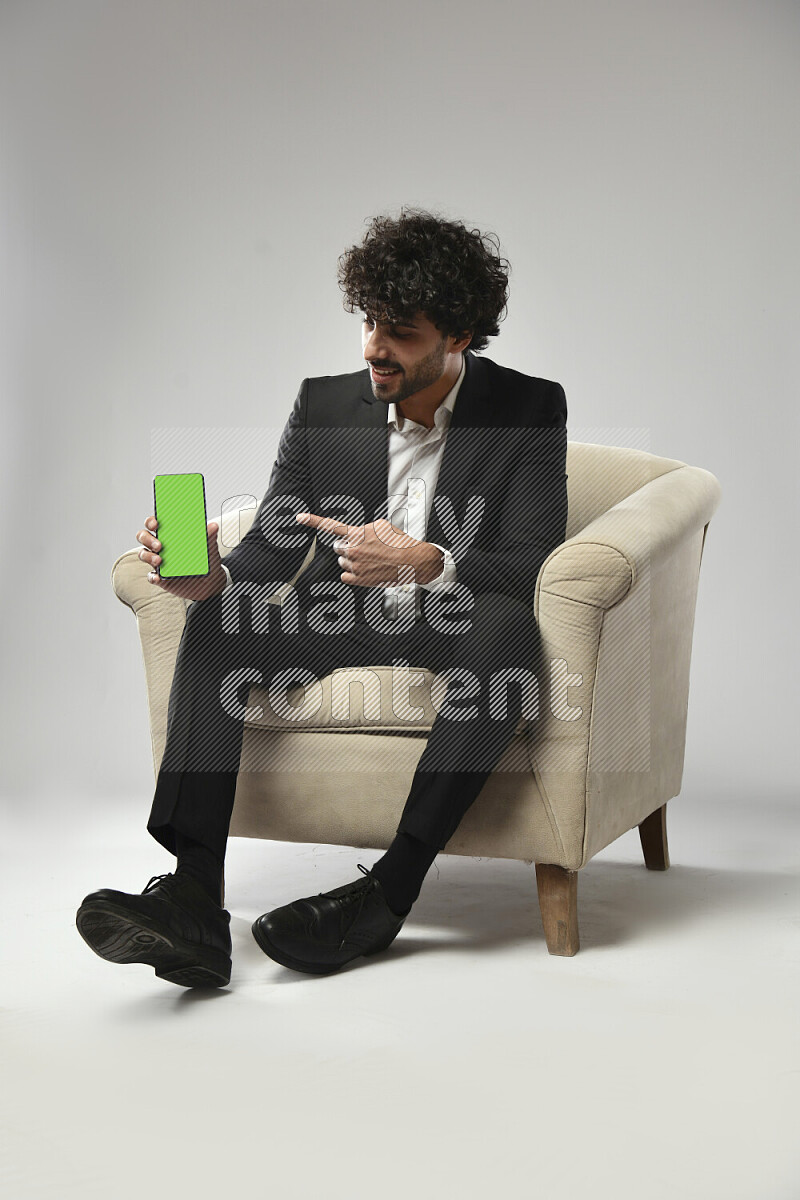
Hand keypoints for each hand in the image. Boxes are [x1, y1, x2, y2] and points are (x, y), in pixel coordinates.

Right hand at [137, 516, 227, 601]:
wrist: (210, 581)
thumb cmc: (205, 558)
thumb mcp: (209, 547)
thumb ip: (209, 536)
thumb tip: (213, 526)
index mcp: (169, 534)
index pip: (154, 523)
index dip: (151, 521)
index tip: (155, 523)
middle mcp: (160, 546)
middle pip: (144, 537)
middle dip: (147, 538)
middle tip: (159, 544)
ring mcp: (158, 561)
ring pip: (144, 554)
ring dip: (148, 556)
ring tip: (159, 560)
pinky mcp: (159, 577)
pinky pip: (151, 576)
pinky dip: (153, 576)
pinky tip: (158, 577)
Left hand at [296, 512, 443, 586]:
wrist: (413, 561)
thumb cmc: (401, 543)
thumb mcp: (383, 525)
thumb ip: (365, 528)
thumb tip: (358, 532)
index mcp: (358, 534)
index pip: (331, 526)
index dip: (312, 521)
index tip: (299, 518)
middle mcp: (354, 549)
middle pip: (338, 547)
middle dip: (347, 546)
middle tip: (363, 548)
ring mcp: (355, 565)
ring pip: (343, 561)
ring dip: (352, 559)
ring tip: (370, 559)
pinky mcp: (358, 579)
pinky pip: (345, 576)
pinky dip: (353, 573)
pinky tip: (366, 570)